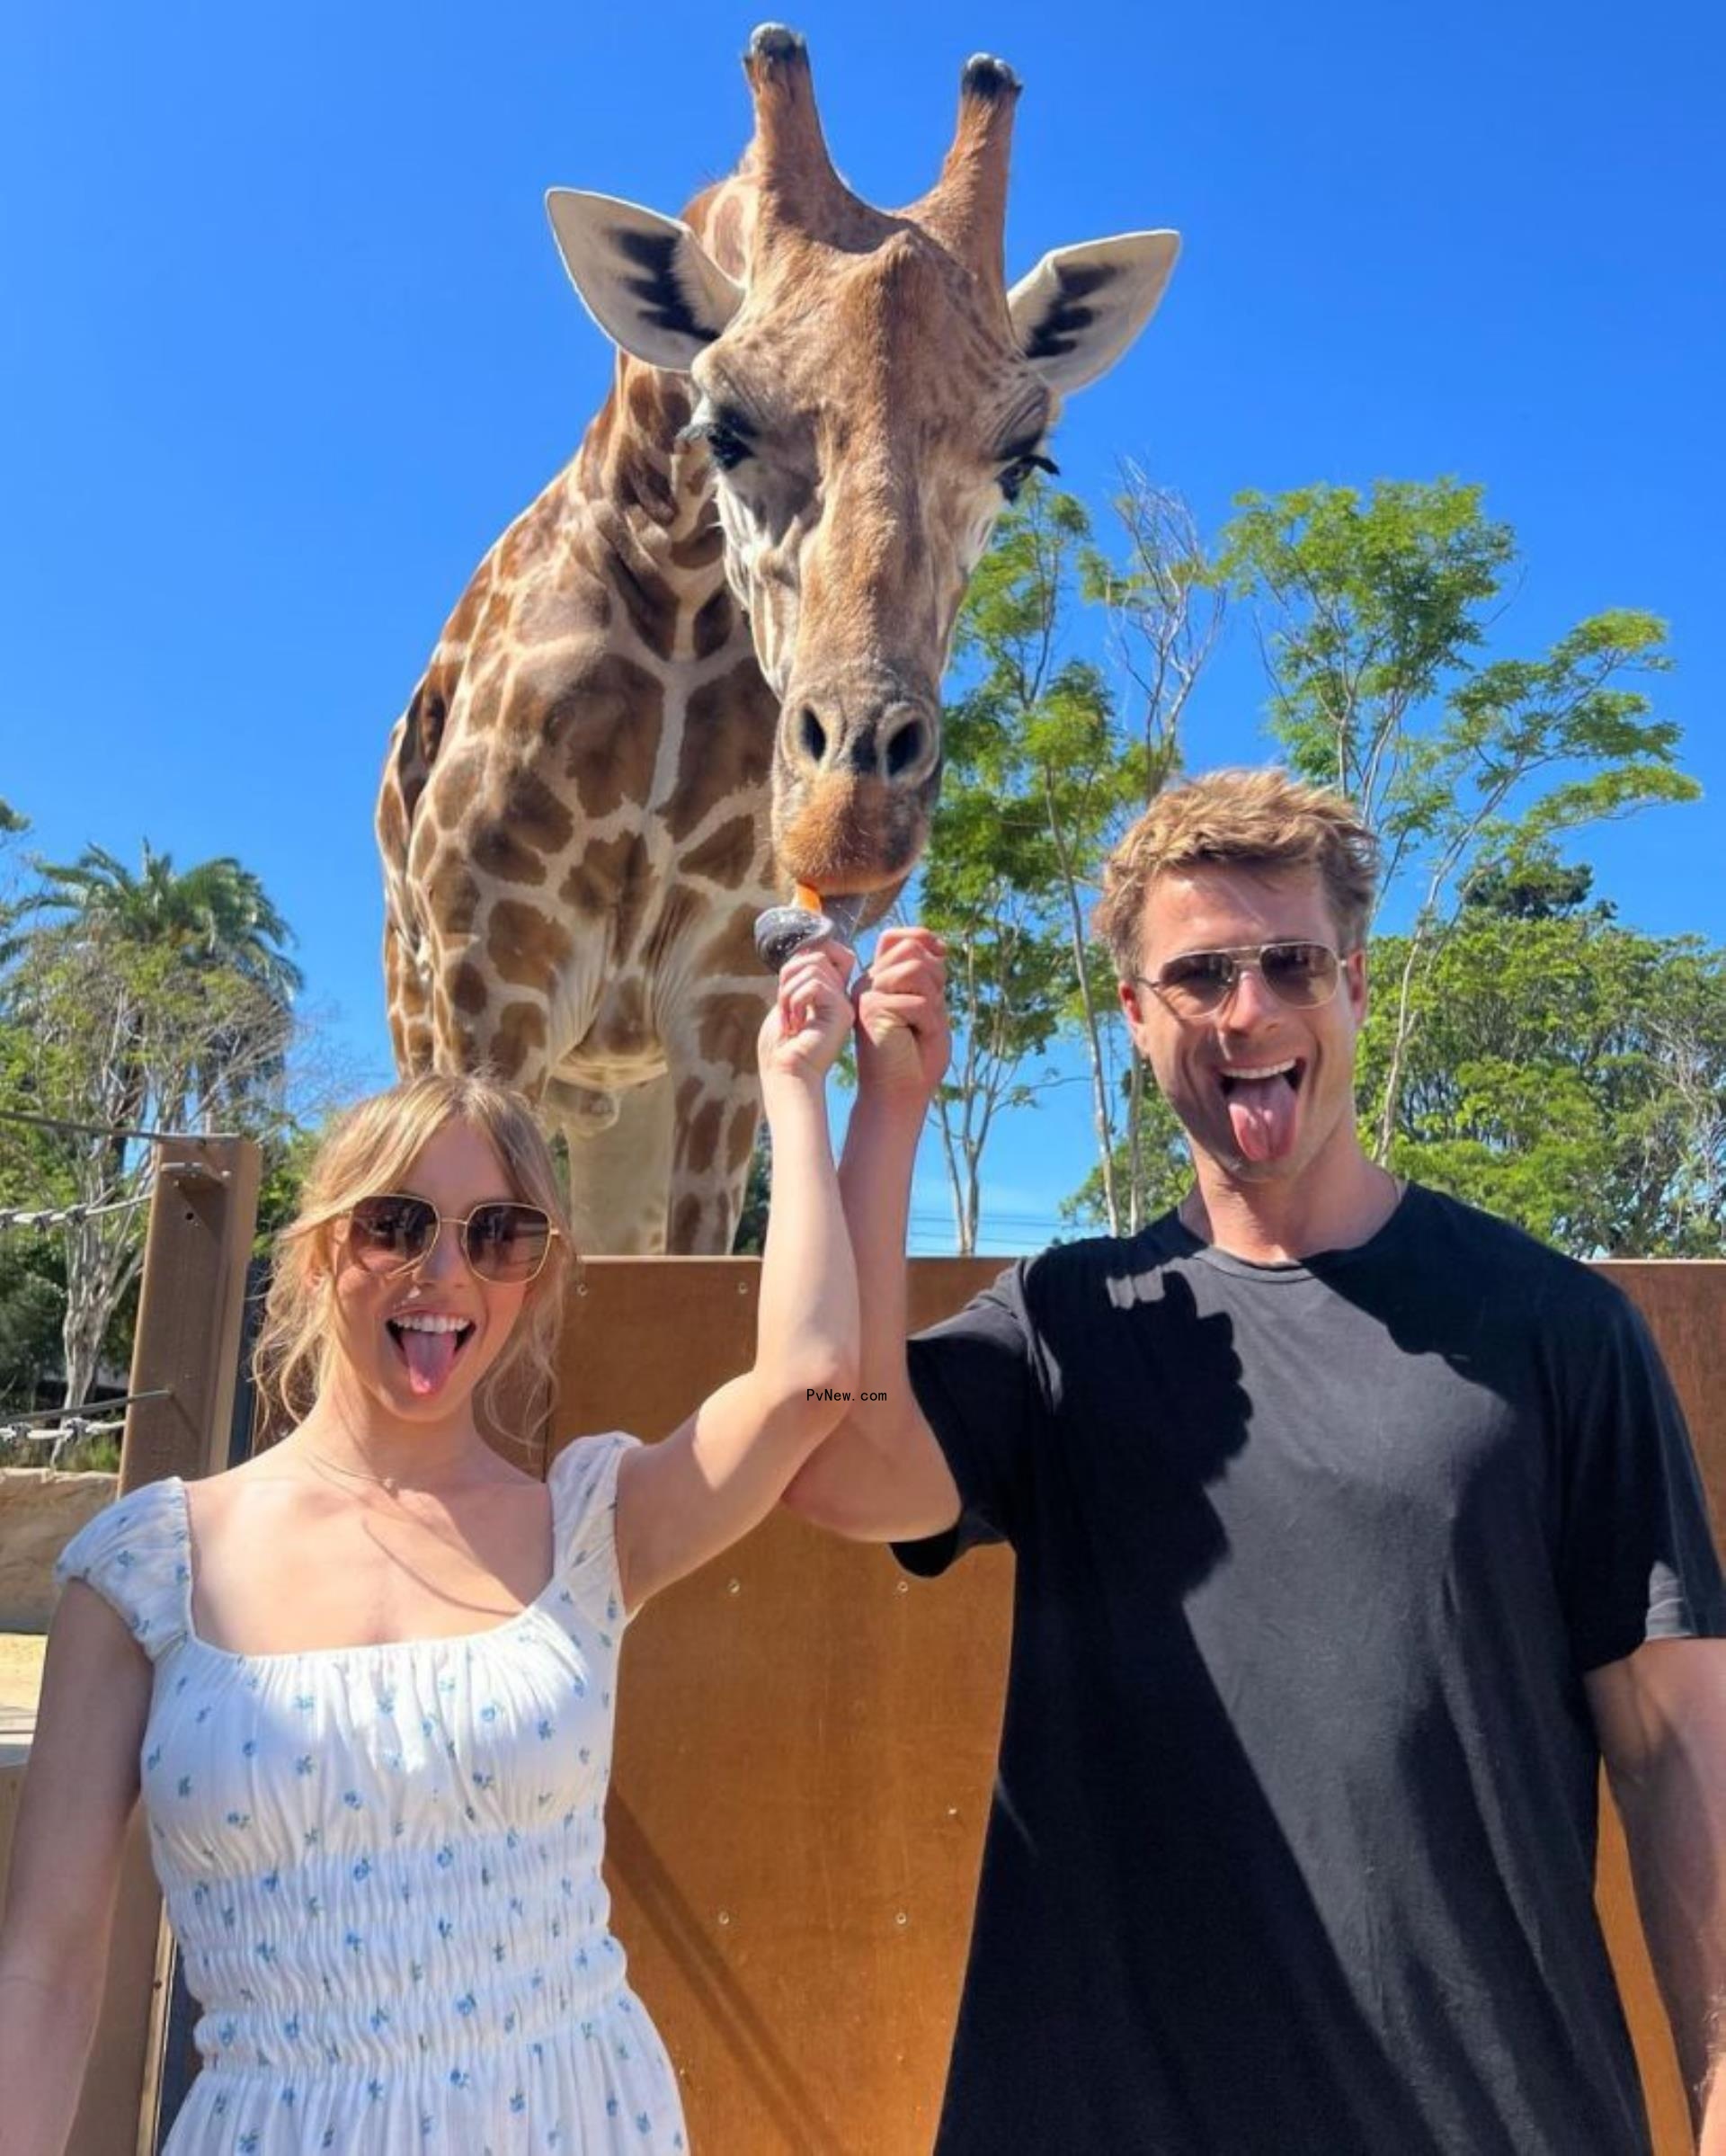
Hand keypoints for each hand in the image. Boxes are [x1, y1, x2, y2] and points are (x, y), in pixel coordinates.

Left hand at [758, 938, 855, 1083]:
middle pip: (817, 955)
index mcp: (829, 992)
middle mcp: (841, 995)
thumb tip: (805, 947)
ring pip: (814, 966)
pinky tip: (796, 1024)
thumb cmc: (780, 1045)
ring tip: (788, 1018)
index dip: (805, 954)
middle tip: (783, 1007)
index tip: (785, 982)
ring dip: (788, 991)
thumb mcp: (786, 999)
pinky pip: (815, 984)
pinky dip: (795, 1000)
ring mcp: (844, 1003)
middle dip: (788, 975)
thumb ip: (797, 974)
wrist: (786, 1073)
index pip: (829, 950)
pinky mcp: (843, 1012)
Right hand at [854, 926, 948, 1105]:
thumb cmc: (918, 1054)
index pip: (896, 938)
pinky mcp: (871, 1009)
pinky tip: (915, 1038)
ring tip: (921, 1025)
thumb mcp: (930, 1005)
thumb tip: (938, 944)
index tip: (939, 965)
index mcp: (880, 979)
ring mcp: (867, 994)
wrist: (901, 1092)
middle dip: (935, 976)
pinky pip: (918, 1001)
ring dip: (932, 1000)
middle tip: (931, 1010)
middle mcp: (869, 982)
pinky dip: (928, 1021)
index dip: (922, 939)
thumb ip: (928, 973)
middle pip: (911, 949)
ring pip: (915, 968)